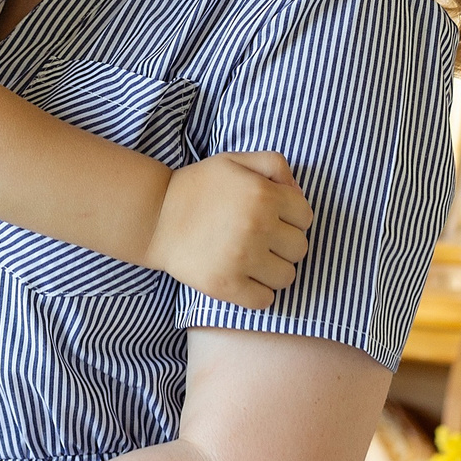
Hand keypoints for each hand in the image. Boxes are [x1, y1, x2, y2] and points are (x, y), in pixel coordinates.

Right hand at [146, 151, 310, 307]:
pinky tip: (242, 278)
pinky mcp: (226, 285)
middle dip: (283, 245)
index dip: (290, 218)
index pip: (305, 217)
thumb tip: (298, 191)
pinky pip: (265, 300)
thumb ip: (273, 164)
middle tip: (259, 240)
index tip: (271, 219)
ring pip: (287, 277)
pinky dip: (257, 293)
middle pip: (300, 248)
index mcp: (263, 194)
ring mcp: (242, 258)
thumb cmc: (198, 188)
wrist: (154, 217)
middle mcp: (257, 225)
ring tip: (251, 260)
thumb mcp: (234, 160)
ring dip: (273, 270)